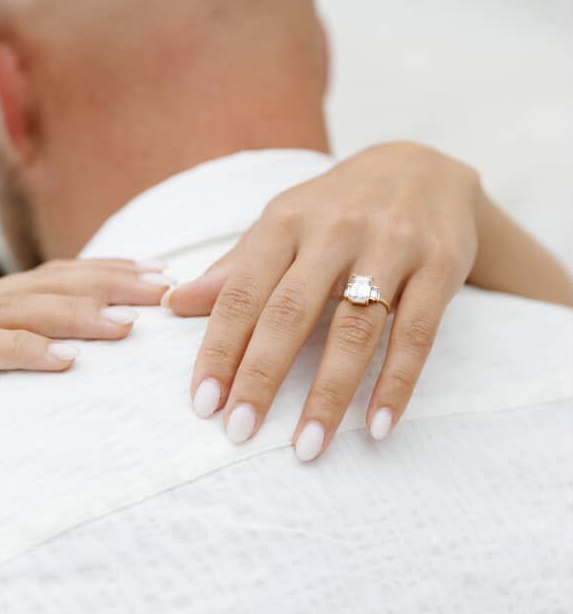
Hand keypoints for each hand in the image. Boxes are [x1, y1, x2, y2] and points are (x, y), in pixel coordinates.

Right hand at [0, 258, 173, 402]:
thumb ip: (36, 354)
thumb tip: (100, 359)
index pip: (57, 276)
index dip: (109, 269)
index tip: (162, 273)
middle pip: (48, 283)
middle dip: (110, 283)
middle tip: (164, 292)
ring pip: (18, 308)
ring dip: (77, 313)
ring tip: (127, 325)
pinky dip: (24, 350)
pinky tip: (66, 361)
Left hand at [164, 142, 480, 459]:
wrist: (427, 167)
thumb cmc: (339, 206)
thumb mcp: (285, 222)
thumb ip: (237, 267)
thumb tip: (174, 304)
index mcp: (287, 220)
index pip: (244, 291)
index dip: (220, 349)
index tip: (203, 403)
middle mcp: (336, 229)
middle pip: (291, 311)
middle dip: (261, 375)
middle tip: (239, 430)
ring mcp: (392, 245)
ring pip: (354, 328)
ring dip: (328, 393)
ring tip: (307, 446)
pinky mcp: (440, 266)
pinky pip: (417, 333)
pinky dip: (396, 384)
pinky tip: (377, 426)